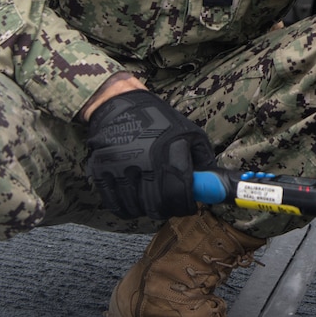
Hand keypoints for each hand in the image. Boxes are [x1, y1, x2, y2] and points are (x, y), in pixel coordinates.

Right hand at [85, 89, 215, 219]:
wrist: (119, 105)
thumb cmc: (158, 120)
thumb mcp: (189, 132)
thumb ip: (203, 158)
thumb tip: (214, 182)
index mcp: (169, 152)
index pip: (179, 193)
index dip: (187, 205)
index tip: (191, 206)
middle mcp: (144, 162)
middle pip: (157, 206)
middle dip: (168, 210)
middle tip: (172, 206)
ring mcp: (120, 168)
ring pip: (135, 208)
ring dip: (146, 211)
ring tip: (152, 202)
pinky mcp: (101, 172)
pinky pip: (114, 204)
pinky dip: (126, 209)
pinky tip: (133, 203)